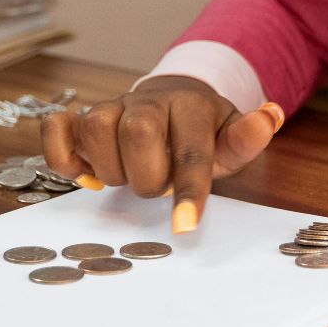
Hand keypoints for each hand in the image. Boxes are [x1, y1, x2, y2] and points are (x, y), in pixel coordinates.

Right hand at [41, 76, 285, 232]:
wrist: (174, 100)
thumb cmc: (203, 131)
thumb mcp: (229, 137)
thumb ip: (246, 137)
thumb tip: (270, 115)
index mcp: (191, 106)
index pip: (191, 150)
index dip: (188, 190)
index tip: (183, 226)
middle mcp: (148, 101)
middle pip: (137, 133)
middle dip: (147, 176)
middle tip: (156, 185)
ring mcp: (112, 106)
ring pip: (95, 128)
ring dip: (110, 167)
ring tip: (128, 175)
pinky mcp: (82, 116)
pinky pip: (57, 128)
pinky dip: (63, 155)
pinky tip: (84, 173)